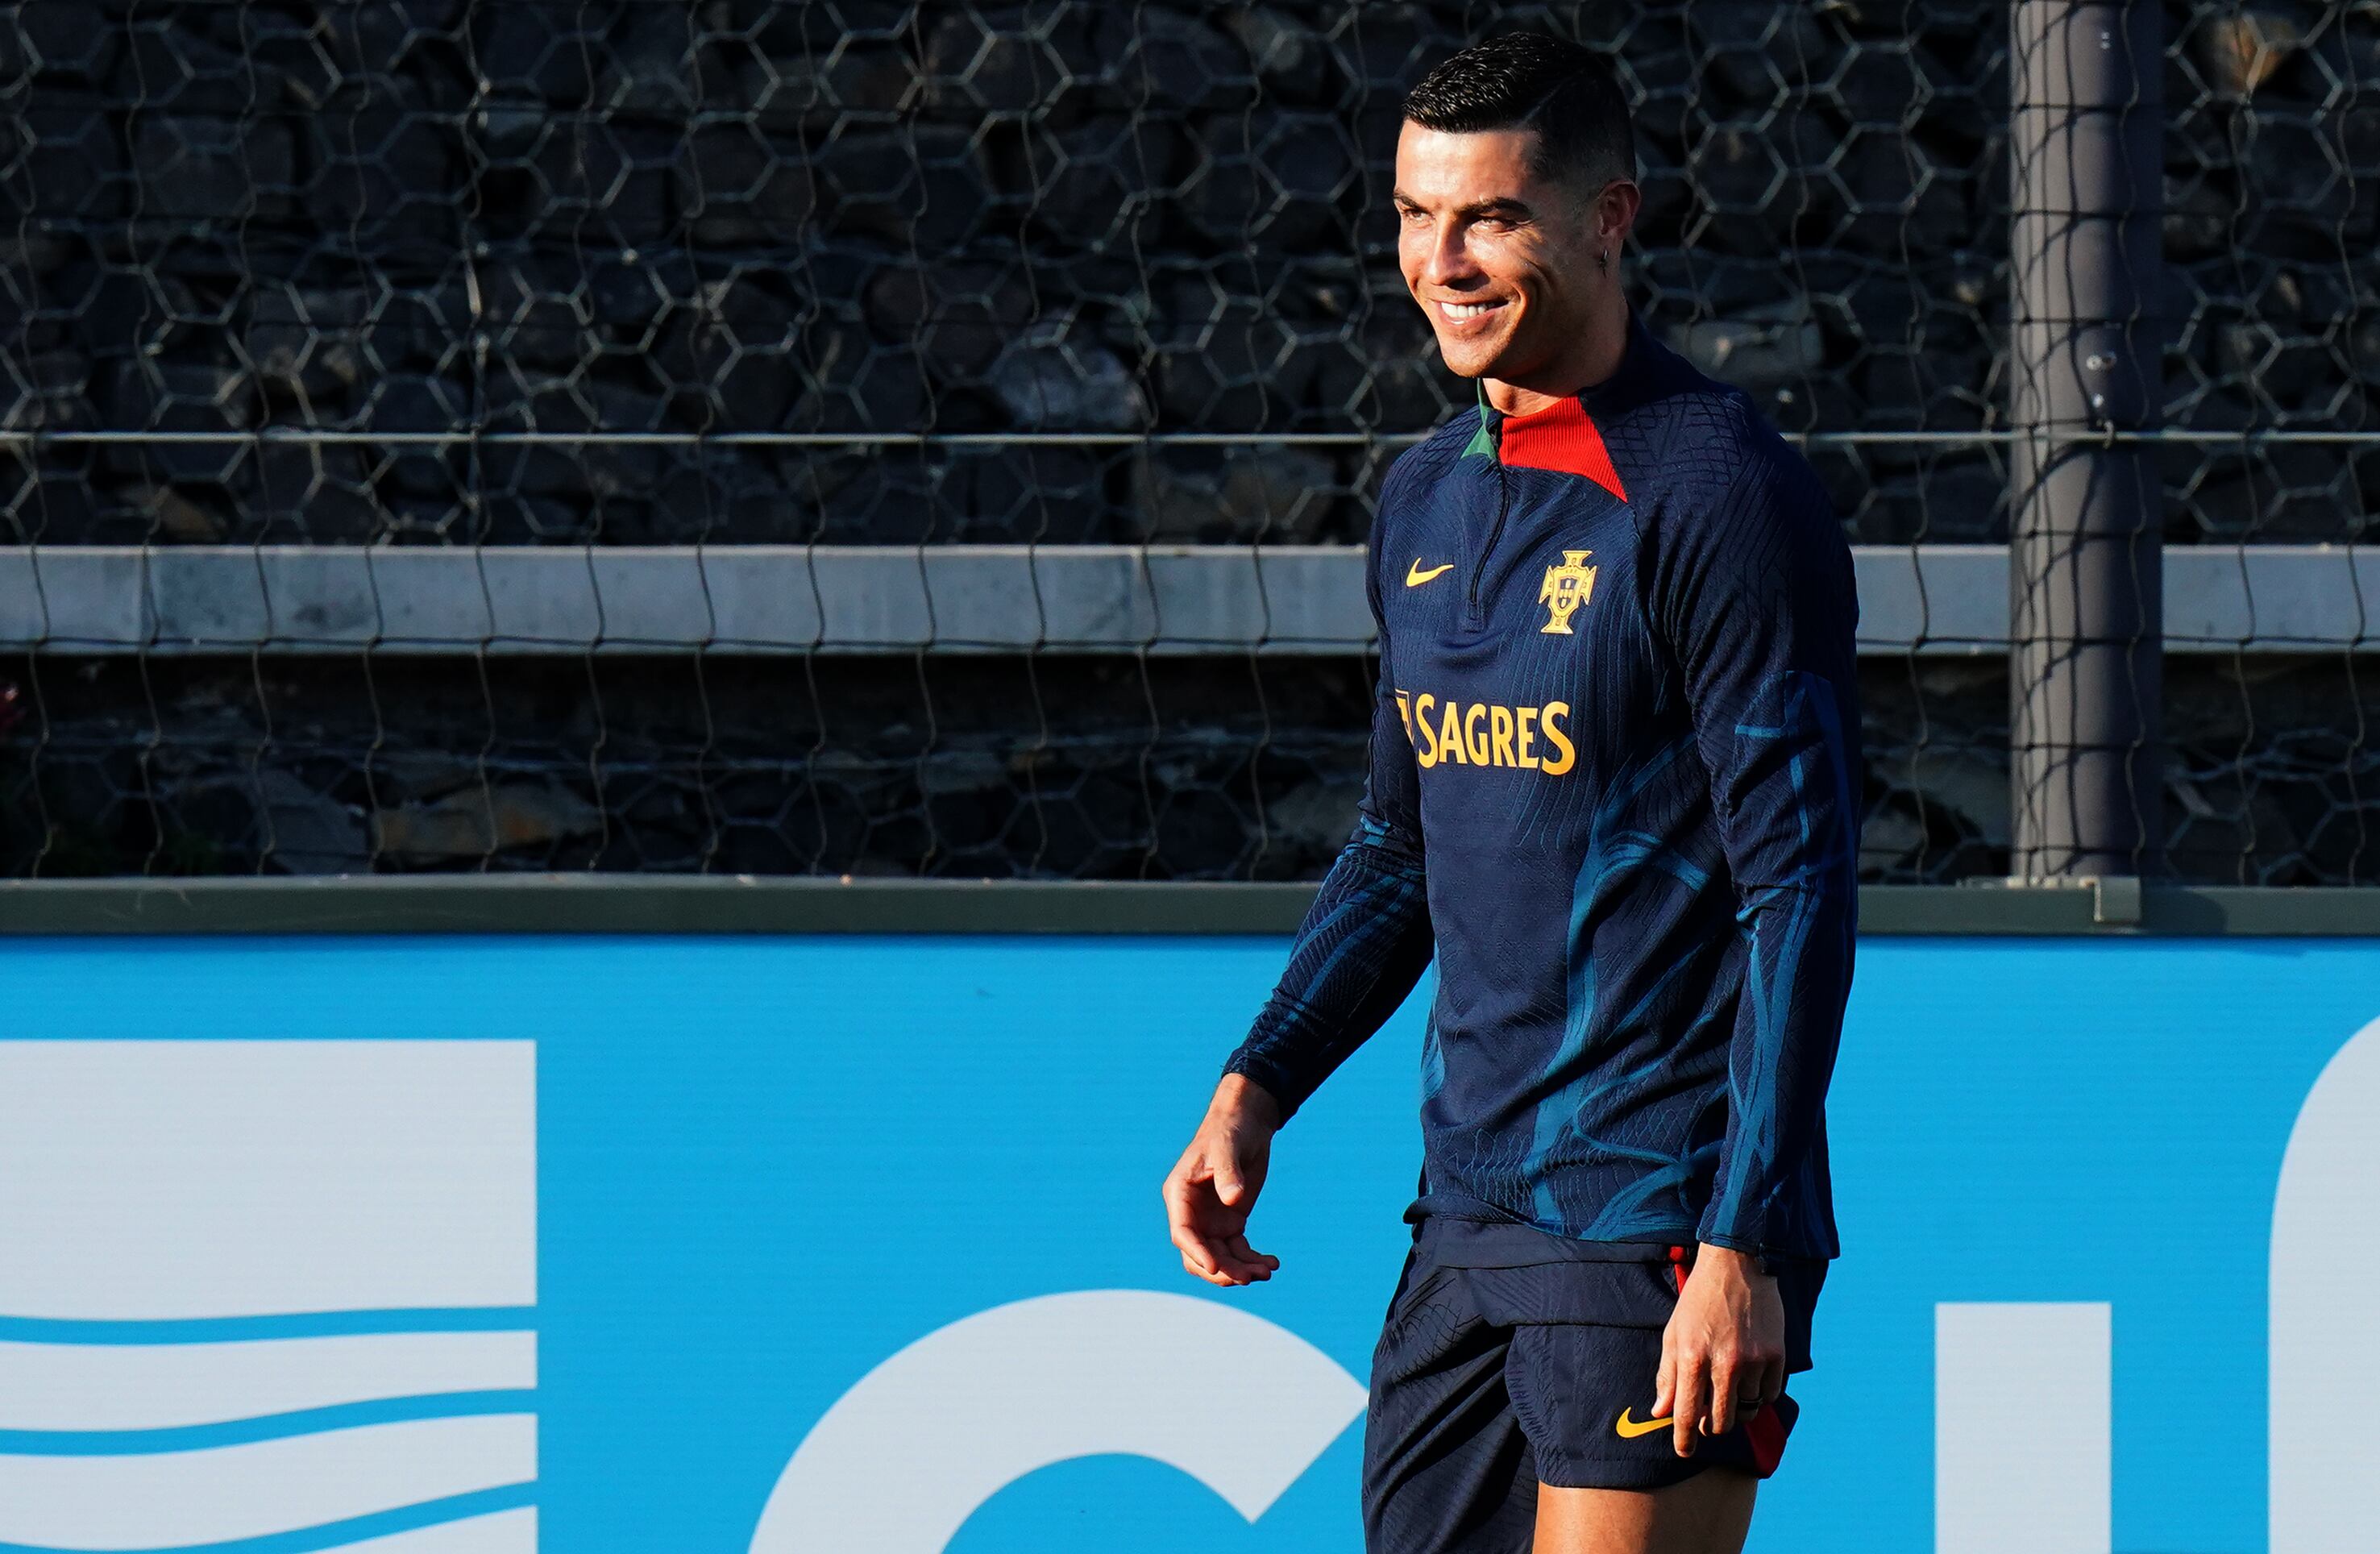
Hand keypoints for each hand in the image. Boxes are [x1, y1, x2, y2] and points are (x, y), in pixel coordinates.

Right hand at [1162, 1074, 1282, 1286]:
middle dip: (1222, 1270)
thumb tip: (1233, 1200)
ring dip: (1241, 1270)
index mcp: (1180, 1195)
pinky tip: (1272, 1263)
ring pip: (1221, 1259)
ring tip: (1267, 1271)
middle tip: (1248, 1277)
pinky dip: (1253, 1260)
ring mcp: (1212, 1221)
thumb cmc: (1230, 1130)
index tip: (1217, 1267)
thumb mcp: (1228, 1147)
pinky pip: (1239, 1251)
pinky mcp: (1231, 1223)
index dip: (1197, 1253)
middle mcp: (1192, 1213)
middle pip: (1200, 1255)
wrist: (1247, 1123)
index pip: (1183, 1232)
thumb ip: (1228, 1173)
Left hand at [1653, 1244, 1785, 1458]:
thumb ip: (1667, 1376)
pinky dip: (1760, 1394)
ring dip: (1737, 1407)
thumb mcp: (1673, 1334)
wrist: (1737, 1265)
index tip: (1683, 1451)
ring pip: (1747, 1411)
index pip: (1687, 1414)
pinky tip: (1751, 1376)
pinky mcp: (1777, 1356)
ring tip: (1730, 1386)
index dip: (1684, 1440)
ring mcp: (1754, 1361)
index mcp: (1692, 1357)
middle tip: (1709, 1414)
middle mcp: (1724, 1363)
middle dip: (1712, 1425)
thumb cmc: (1699, 1301)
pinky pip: (1770, 1395)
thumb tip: (1660, 1413)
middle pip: (1721, 1422)